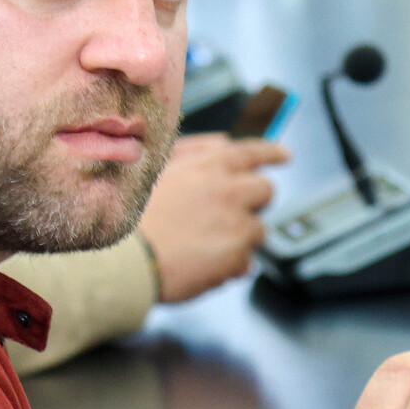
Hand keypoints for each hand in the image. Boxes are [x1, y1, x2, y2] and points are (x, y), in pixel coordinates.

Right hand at [139, 135, 289, 302]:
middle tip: (229, 213)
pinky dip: (230, 265)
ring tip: (203, 244)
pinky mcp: (237, 257)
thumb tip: (224, 144)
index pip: (253, 151)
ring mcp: (237, 225)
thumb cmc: (134, 214)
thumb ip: (196, 151)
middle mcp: (230, 191)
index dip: (271, 152)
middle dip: (253, 201)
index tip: (284, 155)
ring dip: (239, 236)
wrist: (125, 258)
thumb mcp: (158, 167)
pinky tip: (202, 264)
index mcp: (211, 166)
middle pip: (266, 190)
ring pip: (257, 229)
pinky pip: (245, 262)